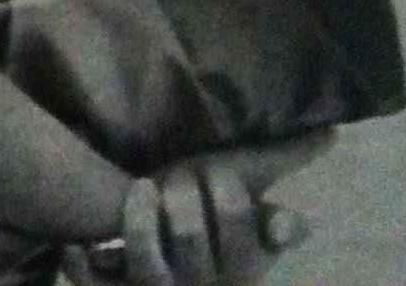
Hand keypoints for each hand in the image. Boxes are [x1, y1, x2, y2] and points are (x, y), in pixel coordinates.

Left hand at [68, 135, 333, 284]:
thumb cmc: (210, 247)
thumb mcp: (248, 228)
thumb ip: (280, 189)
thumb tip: (329, 135)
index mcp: (238, 269)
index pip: (238, 222)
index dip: (226, 192)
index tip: (214, 172)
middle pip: (193, 239)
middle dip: (183, 200)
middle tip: (174, 177)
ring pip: (148, 263)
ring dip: (141, 222)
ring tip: (140, 189)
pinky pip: (93, 283)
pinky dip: (82, 264)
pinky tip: (76, 243)